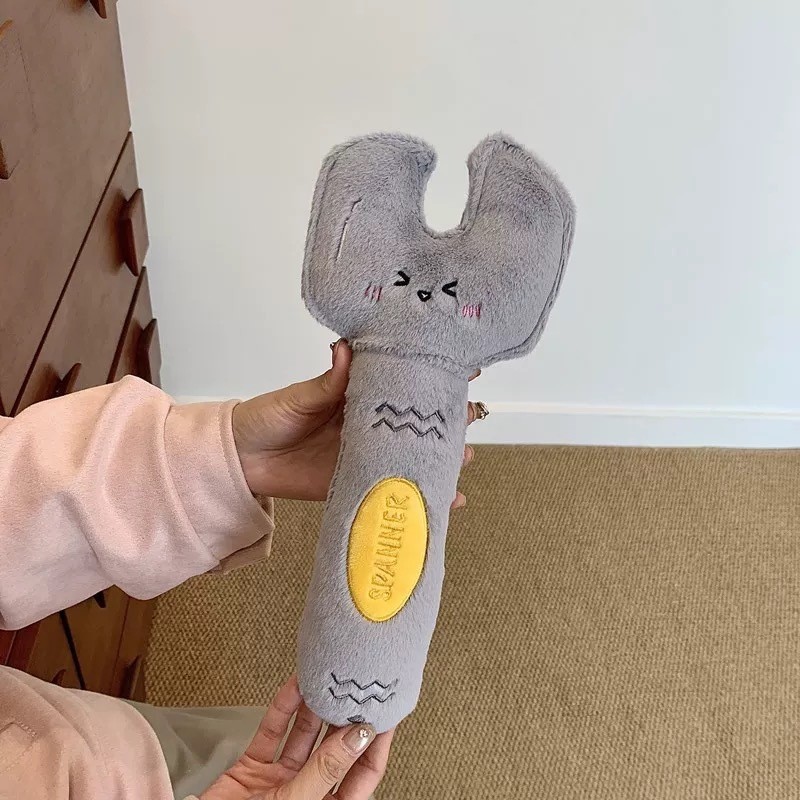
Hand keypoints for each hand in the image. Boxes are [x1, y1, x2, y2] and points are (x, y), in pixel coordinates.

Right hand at [200, 675, 393, 799]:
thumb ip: (325, 769)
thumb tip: (358, 736)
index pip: (363, 774)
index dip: (375, 743)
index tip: (385, 713)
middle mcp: (306, 794)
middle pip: (334, 750)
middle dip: (344, 718)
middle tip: (356, 686)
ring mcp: (279, 782)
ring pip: (303, 737)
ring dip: (314, 707)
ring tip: (328, 678)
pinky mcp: (252, 770)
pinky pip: (272, 733)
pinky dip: (283, 709)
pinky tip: (295, 686)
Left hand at [232, 341, 480, 502]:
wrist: (241, 461)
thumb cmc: (268, 418)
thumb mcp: (300, 396)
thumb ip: (330, 382)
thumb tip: (348, 349)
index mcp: (358, 395)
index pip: (402, 381)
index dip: (431, 375)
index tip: (464, 369)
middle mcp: (369, 423)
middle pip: (418, 420)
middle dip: (448, 419)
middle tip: (472, 417)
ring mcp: (367, 454)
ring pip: (414, 453)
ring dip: (442, 457)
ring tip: (465, 459)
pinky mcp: (359, 482)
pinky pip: (394, 487)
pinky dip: (420, 494)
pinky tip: (447, 500)